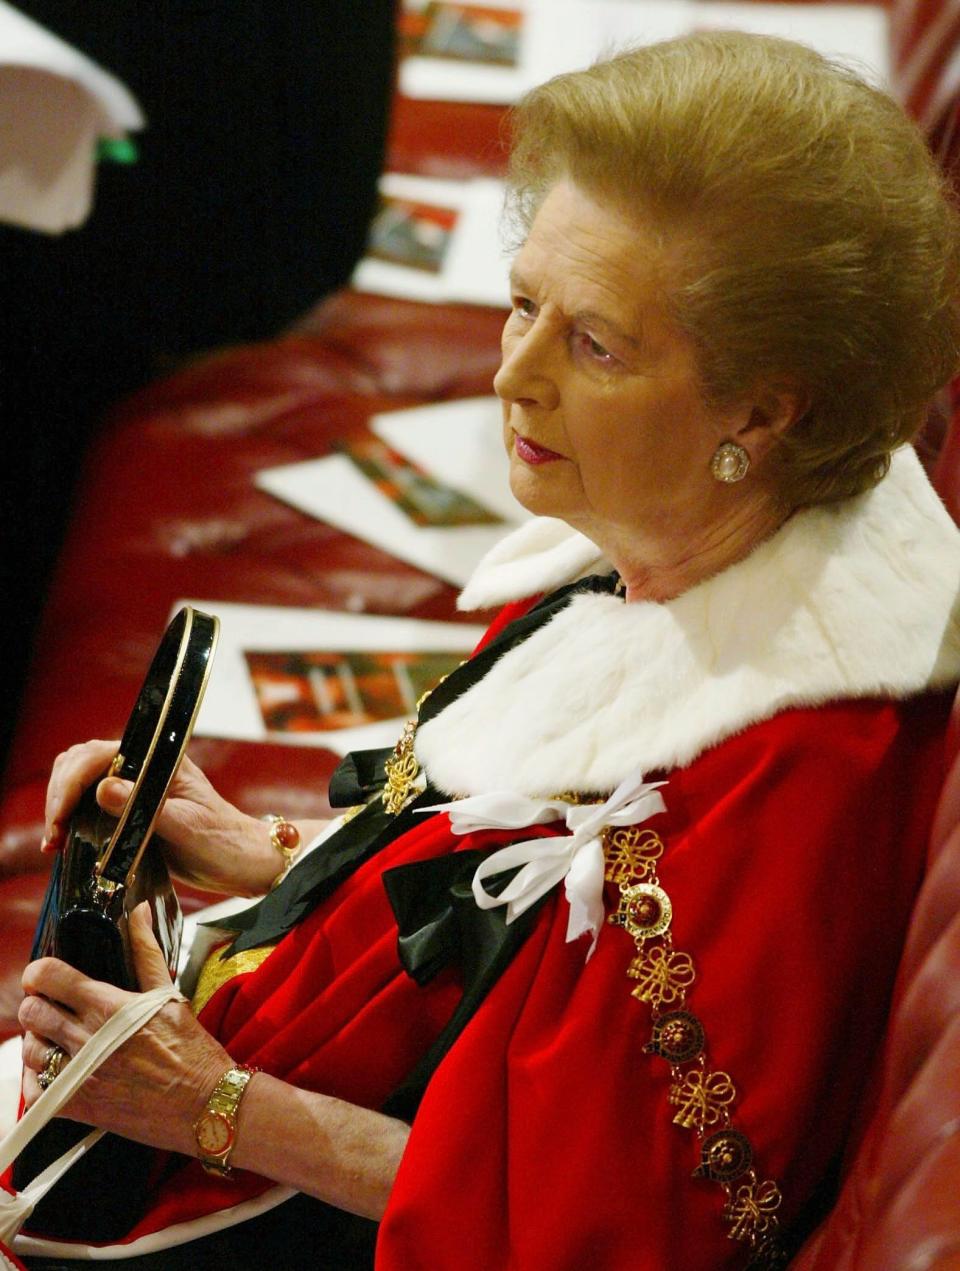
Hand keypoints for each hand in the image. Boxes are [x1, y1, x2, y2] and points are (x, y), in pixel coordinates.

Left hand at [20, 902, 229, 1154]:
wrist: (204, 1105)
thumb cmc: (192, 1050)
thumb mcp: (169, 995)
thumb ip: (146, 952)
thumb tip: (141, 910)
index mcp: (109, 1006)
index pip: (49, 976)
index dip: (40, 972)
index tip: (46, 976)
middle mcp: (88, 1040)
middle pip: (32, 1012)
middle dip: (38, 1004)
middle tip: (53, 1007)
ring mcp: (79, 1077)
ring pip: (29, 1050)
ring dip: (38, 1041)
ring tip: (56, 1039)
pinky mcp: (78, 1108)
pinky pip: (33, 1092)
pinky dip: (37, 1080)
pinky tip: (55, 1071)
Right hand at [43, 739, 283, 895]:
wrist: (238, 860)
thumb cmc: (221, 840)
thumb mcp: (186, 825)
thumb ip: (145, 808)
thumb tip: (103, 789)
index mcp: (160, 759)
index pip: (100, 755)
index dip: (73, 783)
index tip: (61, 817)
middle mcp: (143, 767)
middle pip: (82, 762)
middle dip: (61, 794)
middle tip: (55, 834)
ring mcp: (133, 787)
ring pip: (80, 780)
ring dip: (61, 806)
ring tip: (56, 842)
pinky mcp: (127, 809)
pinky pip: (88, 804)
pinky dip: (70, 819)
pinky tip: (63, 844)